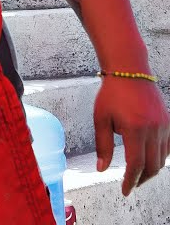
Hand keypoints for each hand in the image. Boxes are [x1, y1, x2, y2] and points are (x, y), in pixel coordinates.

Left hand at [93, 76, 169, 195]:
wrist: (130, 72)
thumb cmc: (111, 95)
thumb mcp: (101, 119)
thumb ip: (102, 145)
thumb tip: (101, 169)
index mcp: (135, 130)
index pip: (136, 164)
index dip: (131, 180)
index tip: (125, 190)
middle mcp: (154, 130)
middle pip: (153, 165)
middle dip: (141, 178)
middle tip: (130, 184)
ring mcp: (164, 126)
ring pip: (162, 158)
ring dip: (151, 169)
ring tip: (138, 174)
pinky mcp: (168, 122)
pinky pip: (168, 147)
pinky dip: (161, 157)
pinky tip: (150, 159)